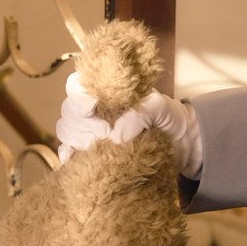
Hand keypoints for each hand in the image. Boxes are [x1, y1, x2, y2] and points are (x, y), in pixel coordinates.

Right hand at [55, 71, 202, 179]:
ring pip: (66, 131)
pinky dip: (67, 154)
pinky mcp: (91, 152)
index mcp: (106, 91)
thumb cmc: (169, 117)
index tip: (93, 109)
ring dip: (77, 139)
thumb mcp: (159, 107)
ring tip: (100, 146)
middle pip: (69, 111)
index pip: (77, 86)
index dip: (80, 98)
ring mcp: (90, 131)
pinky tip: (74, 159)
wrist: (180, 142)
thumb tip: (116, 135)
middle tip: (106, 133)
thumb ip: (140, 113)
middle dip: (82, 123)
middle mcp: (94, 109)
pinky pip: (68, 151)